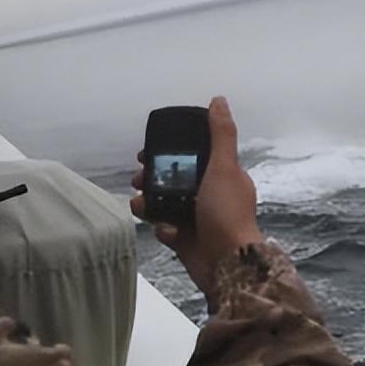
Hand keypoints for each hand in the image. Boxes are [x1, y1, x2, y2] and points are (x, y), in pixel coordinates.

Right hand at [131, 96, 263, 307]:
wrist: (227, 265)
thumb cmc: (227, 213)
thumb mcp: (224, 168)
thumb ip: (221, 135)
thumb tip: (219, 100)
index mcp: (223, 175)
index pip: (193, 155)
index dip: (171, 151)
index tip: (150, 152)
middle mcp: (211, 195)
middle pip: (174, 179)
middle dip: (153, 178)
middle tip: (137, 178)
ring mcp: (198, 218)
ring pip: (166, 203)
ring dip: (150, 202)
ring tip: (140, 204)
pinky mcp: (186, 240)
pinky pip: (166, 228)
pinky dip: (163, 228)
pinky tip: (167, 231)